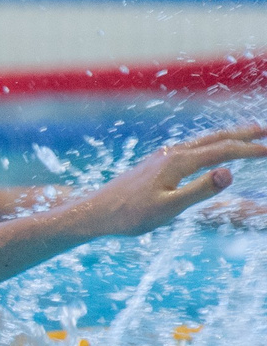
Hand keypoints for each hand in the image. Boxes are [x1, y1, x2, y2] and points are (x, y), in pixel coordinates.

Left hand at [63, 125, 266, 239]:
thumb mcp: (169, 208)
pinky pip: (189, 148)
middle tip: (264, 130)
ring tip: (244, 135)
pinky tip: (207, 150)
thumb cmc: (130, 215)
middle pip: (213, 139)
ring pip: (200, 141)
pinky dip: (207, 145)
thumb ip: (200, 190)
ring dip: (225, 137)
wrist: (94, 212)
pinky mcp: (155, 164)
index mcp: (178, 162)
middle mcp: (171, 154)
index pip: (222, 151)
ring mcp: (161, 157)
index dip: (248, 150)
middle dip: (241, 134)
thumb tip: (229, 172)